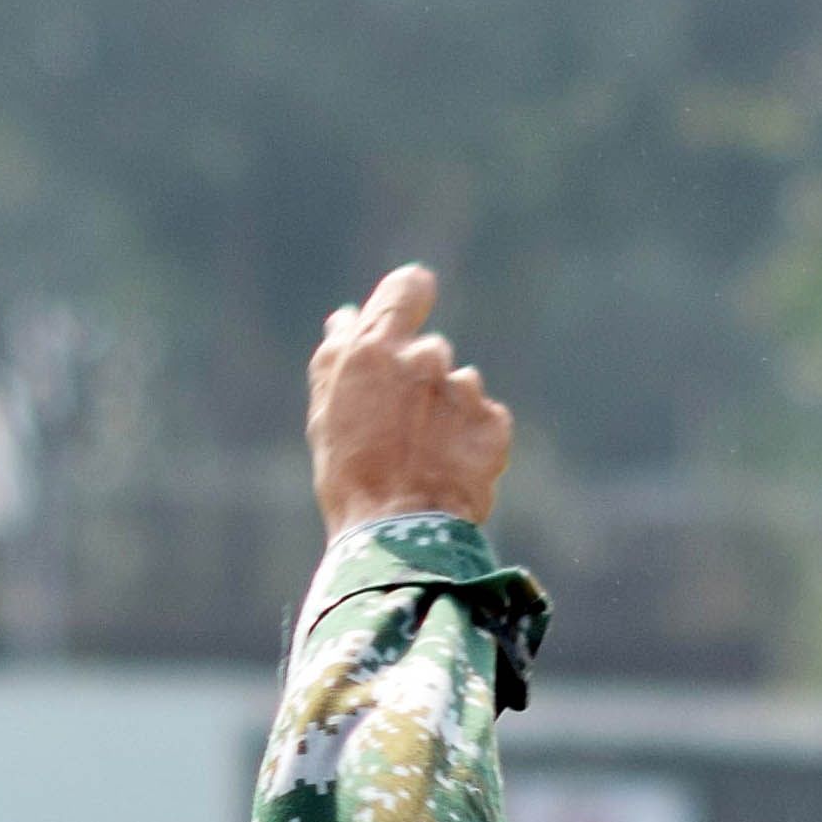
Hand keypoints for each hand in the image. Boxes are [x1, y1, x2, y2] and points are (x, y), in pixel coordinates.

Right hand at [305, 263, 511, 533]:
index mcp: (376, 348)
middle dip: (419, 380)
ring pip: (459, 387)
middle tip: (399, 429)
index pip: (407, 288)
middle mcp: (425, 358)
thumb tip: (348, 317)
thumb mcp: (326, 410)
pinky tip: (450, 468)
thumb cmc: (350, 473)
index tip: (416, 298)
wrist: (398, 533)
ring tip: (424, 457)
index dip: (412, 293)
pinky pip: (483, 420)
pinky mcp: (494, 422)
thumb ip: (340, 355)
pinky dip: (471, 439)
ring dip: (447, 412)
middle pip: (429, 350)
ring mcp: (464, 389)